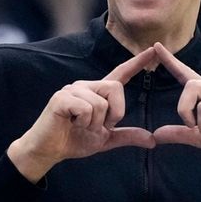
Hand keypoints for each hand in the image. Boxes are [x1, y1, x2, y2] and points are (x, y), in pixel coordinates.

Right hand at [8, 48, 156, 182]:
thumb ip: (127, 136)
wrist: (48, 151)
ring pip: (100, 103)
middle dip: (113, 113)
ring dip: (94, 124)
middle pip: (115, 88)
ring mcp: (72, 90)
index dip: (137, 63)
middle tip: (98, 127)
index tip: (152, 50)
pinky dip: (83, 123)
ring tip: (80, 127)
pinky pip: (86, 108)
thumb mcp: (105, 139)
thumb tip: (153, 140)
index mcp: (97, 93)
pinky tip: (71, 124)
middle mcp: (85, 86)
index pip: (120, 74)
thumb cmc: (73, 140)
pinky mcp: (61, 98)